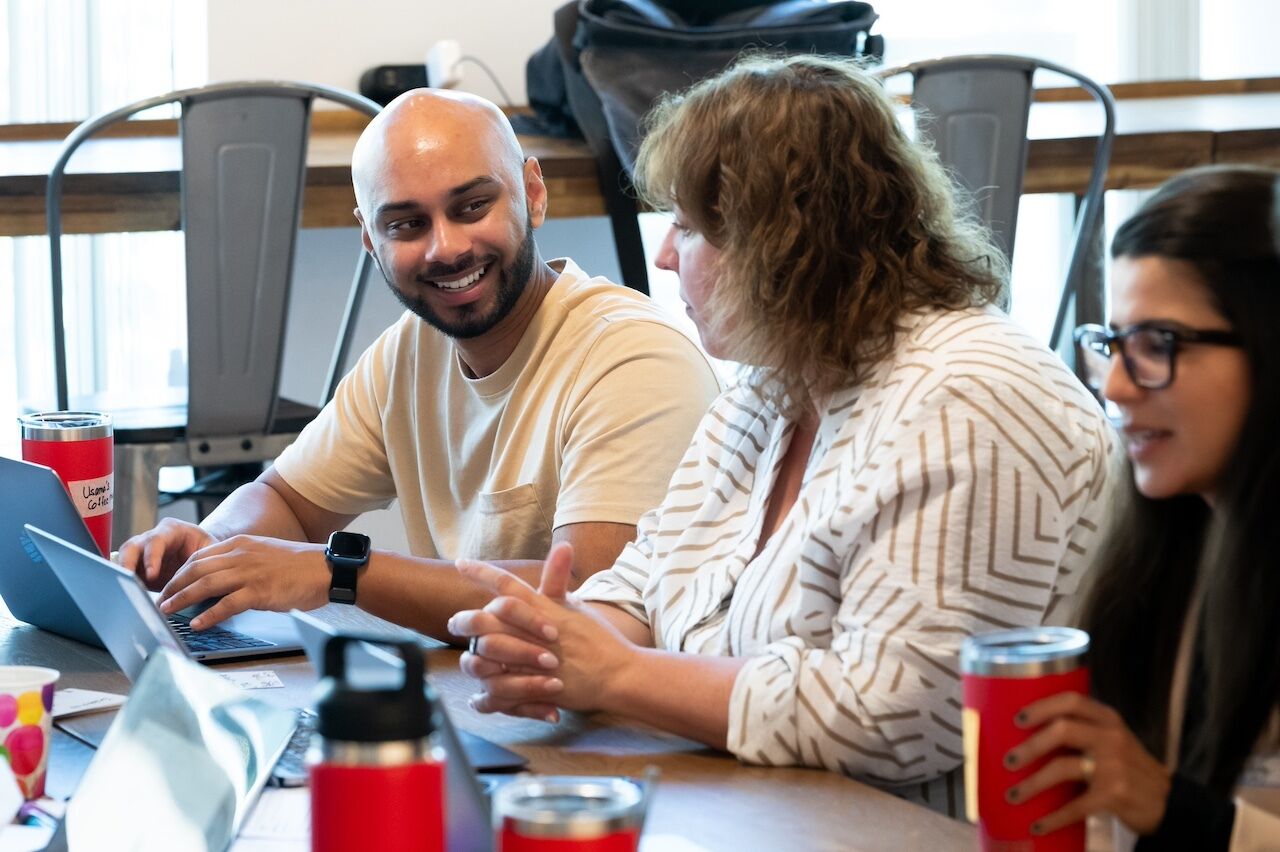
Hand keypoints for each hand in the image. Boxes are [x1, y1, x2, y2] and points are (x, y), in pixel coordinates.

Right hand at [116, 518, 217, 588]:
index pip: (156, 540)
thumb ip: (204, 561)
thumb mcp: (210, 551)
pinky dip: (123, 584)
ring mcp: (141, 553)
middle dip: (127, 564)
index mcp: (171, 530)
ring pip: (122, 559)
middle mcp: (152, 539)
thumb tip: (198, 582)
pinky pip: (123, 573)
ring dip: (122, 575)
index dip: (151, 557)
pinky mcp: (136, 568)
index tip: (151, 574)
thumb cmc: (208, 548)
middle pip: (131, 547)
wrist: (204, 553)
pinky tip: (127, 596)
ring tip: (125, 591)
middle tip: (129, 581)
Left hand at [156, 535, 330, 628]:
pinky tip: (197, 623)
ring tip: (167, 611)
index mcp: (241, 544)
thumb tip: (219, 581)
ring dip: (182, 599)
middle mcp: (241, 555)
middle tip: (160, 601)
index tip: (168, 586)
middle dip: (173, 586)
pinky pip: (227, 604)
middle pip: (196, 569)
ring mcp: (250, 572)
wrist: (326, 568)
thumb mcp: (264, 554)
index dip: (179, 573)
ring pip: (205, 584)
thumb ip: (241, 562)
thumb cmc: (299, 565)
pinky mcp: (260, 591)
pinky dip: (209, 615)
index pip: (199, 557)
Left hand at [449, 542, 636, 720]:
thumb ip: (558, 584)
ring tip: (466, 657)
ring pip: (487, 656)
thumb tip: (563, 547)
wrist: (618, 674)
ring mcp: (534, 661)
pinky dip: (485, 698)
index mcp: (545, 609)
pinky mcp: (536, 687)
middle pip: (488, 620)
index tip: (461, 563)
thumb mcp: (577, 607)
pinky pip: (499, 694)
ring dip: (472, 658)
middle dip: (465, 620)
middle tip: (456, 622)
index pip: (508, 585)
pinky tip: (477, 697)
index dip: (483, 572)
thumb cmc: (598, 640)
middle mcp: (535, 632)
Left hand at [1004, 692, 1170, 835]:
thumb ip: (1083, 730)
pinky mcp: (1115, 794)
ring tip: (1013, 795)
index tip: (1017, 719)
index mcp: (1108, 719)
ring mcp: (1115, 766)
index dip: (1042, 707)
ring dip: (1032, 784)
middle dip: (1029, 746)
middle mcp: (1112, 737)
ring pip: (1063, 767)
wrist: (1166, 802)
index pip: (1071, 701)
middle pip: (1062, 730)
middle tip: (1008, 761)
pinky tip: (1038, 824)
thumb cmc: (1128, 767)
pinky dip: (1053, 817)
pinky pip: (1076, 806)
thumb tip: (1027, 733)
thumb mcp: (1112, 739)